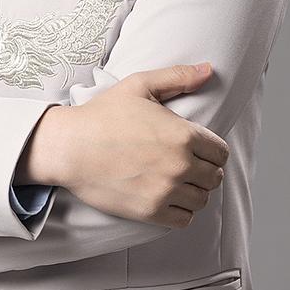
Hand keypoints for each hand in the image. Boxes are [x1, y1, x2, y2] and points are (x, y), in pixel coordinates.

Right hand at [28, 63, 228, 228]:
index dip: (211, 151)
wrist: (69, 147)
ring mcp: (165, 191)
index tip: (198, 150)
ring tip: (176, 182)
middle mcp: (179, 165)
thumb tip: (209, 70)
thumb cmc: (102, 114)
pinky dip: (180, 212)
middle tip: (185, 165)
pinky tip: (167, 198)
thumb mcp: (140, 85)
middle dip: (204, 171)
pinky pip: (184, 220)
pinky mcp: (150, 212)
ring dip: (193, 192)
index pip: (220, 153)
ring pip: (202, 200)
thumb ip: (178, 76)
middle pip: (214, 178)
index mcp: (183, 134)